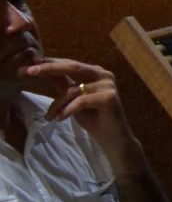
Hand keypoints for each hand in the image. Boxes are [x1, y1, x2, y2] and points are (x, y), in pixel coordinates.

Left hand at [20, 58, 136, 158]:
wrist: (112, 138)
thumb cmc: (92, 118)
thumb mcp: (72, 99)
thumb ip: (61, 83)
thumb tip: (39, 69)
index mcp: (94, 72)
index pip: (69, 63)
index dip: (49, 63)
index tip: (28, 63)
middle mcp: (103, 74)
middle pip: (71, 67)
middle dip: (48, 69)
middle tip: (28, 71)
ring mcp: (108, 85)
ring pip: (73, 90)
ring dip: (57, 104)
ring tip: (50, 116)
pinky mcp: (109, 97)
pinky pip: (80, 102)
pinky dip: (67, 110)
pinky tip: (60, 119)